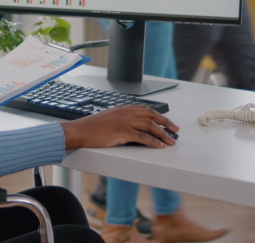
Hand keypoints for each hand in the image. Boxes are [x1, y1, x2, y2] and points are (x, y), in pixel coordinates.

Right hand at [60, 106, 179, 148]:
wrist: (79, 131)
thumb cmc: (91, 128)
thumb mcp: (109, 120)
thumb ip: (122, 121)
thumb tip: (134, 131)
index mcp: (123, 108)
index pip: (146, 109)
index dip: (159, 116)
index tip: (167, 122)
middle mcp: (125, 112)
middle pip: (152, 115)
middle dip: (166, 123)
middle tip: (175, 130)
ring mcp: (124, 121)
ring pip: (150, 126)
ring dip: (163, 134)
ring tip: (171, 141)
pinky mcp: (122, 131)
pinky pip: (142, 136)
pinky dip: (153, 141)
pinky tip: (159, 146)